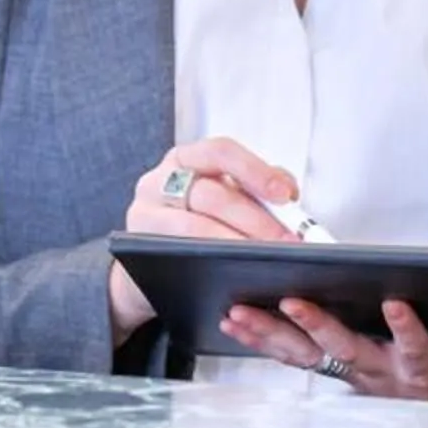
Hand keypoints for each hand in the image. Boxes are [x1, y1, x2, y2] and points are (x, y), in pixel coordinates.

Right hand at [107, 137, 304, 336]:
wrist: (147, 264)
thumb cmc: (193, 221)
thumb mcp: (219, 195)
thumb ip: (252, 188)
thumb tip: (288, 194)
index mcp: (185, 159)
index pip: (221, 152)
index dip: (255, 171)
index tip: (286, 195)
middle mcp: (159, 181)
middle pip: (212, 195)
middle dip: (256, 220)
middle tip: (288, 242)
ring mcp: (145, 214)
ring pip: (194, 228)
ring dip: (237, 245)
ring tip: (269, 260)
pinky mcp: (139, 248)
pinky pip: (179, 255)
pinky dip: (211, 263)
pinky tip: (237, 274)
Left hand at [221, 297, 427, 404]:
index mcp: (421, 369)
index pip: (416, 348)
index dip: (407, 328)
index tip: (397, 304)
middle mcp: (379, 373)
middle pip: (346, 350)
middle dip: (319, 325)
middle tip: (293, 301)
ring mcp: (351, 374)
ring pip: (308, 353)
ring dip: (273, 332)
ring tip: (241, 312)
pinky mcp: (332, 370)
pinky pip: (293, 356)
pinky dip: (263, 339)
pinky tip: (235, 322)